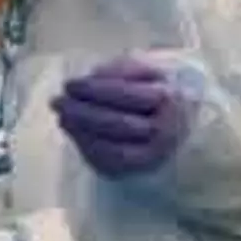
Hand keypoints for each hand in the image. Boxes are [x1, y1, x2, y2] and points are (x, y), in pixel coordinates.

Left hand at [52, 57, 192, 177]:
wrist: (182, 122)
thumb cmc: (158, 90)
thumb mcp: (148, 72)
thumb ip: (121, 71)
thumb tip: (89, 79)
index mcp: (171, 100)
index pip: (128, 95)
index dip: (95, 90)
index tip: (70, 84)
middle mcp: (166, 132)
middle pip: (119, 124)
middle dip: (82, 113)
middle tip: (57, 101)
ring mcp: (154, 156)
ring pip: (112, 149)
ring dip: (80, 132)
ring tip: (61, 115)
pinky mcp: (138, 170)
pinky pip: (107, 163)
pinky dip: (86, 147)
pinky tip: (72, 131)